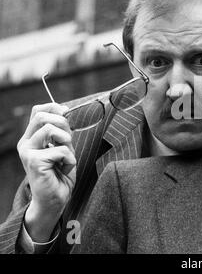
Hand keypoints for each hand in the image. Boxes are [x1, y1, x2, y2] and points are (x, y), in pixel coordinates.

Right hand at [17, 103, 76, 241]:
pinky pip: (60, 150)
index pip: (38, 111)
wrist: (55, 199)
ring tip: (66, 156)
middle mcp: (25, 143)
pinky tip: (64, 169)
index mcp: (31, 137)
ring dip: (66, 142)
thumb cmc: (60, 174)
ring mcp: (27, 152)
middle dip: (62, 124)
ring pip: (51, 130)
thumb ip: (61, 131)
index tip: (66, 114)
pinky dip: (70, 159)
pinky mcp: (34, 161)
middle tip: (68, 140)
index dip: (54, 108)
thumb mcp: (63, 147)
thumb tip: (64, 110)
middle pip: (42, 116)